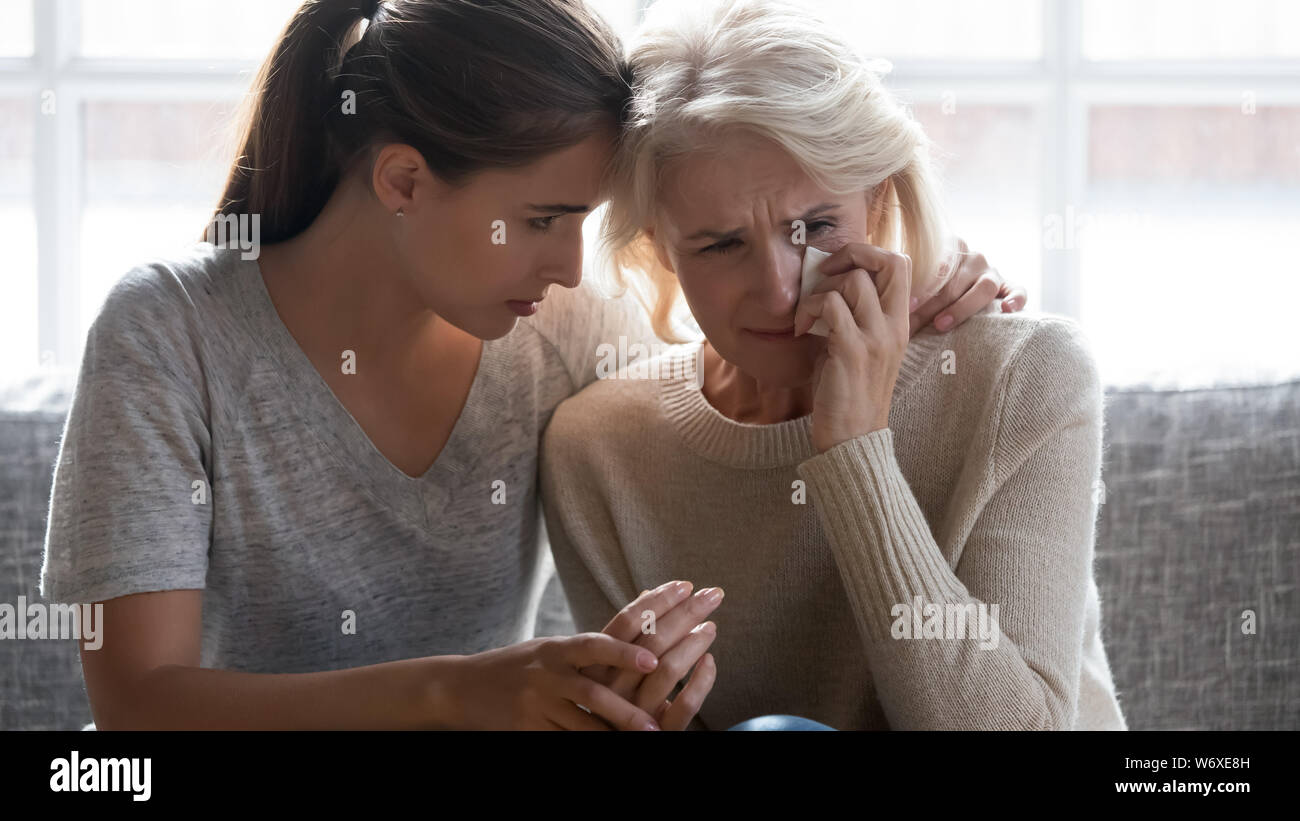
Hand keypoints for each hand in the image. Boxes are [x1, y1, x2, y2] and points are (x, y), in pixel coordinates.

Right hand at [442, 634, 664, 729]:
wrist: (461, 686)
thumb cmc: (517, 665)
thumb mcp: (548, 649)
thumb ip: (586, 648)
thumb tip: (640, 612)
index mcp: (556, 649)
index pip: (594, 645)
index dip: (624, 652)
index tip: (653, 659)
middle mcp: (546, 675)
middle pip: (591, 693)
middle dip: (626, 711)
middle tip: (655, 724)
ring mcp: (534, 704)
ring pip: (580, 724)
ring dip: (611, 735)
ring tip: (640, 741)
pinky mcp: (525, 729)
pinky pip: (560, 741)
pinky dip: (582, 745)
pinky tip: (605, 748)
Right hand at [583, 580, 722, 729]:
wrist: (601, 743)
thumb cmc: (606, 702)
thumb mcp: (605, 666)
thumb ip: (625, 634)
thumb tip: (647, 592)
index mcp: (598, 665)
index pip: (627, 622)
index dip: (657, 601)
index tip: (685, 585)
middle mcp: (612, 686)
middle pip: (651, 639)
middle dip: (685, 613)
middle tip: (712, 595)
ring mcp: (633, 710)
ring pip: (668, 669)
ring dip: (693, 643)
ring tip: (711, 626)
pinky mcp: (656, 731)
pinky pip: (683, 706)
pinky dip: (700, 683)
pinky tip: (710, 661)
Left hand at [794, 242, 909, 452]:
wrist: (853, 440)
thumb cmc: (850, 395)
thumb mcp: (860, 348)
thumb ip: (852, 316)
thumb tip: (825, 284)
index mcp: (899, 324)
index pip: (901, 265)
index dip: (869, 254)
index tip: (838, 271)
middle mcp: (894, 327)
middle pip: (889, 261)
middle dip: (850, 254)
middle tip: (823, 275)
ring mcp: (876, 338)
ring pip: (854, 280)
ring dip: (821, 289)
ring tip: (807, 314)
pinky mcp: (852, 350)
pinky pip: (831, 306)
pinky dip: (809, 309)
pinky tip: (800, 330)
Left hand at [909, 237, 1027, 336]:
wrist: (957, 289)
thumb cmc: (930, 288)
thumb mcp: (920, 278)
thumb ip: (908, 283)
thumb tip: (883, 301)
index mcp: (950, 248)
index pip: (936, 266)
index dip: (919, 287)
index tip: (904, 305)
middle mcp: (973, 257)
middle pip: (953, 282)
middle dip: (931, 305)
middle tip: (913, 324)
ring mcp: (992, 272)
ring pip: (982, 287)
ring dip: (961, 307)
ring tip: (941, 324)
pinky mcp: (1009, 287)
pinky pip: (1018, 290)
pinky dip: (1015, 298)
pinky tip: (1006, 309)